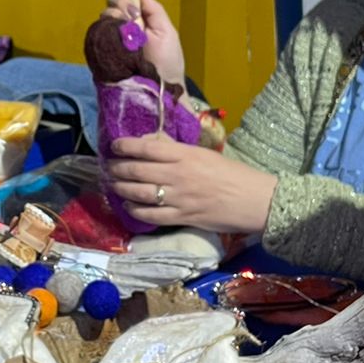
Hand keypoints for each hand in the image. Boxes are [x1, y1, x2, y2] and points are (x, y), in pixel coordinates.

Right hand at [103, 0, 185, 88]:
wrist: (160, 90)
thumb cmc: (168, 64)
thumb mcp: (167, 32)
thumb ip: (153, 9)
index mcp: (140, 19)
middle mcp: (124, 26)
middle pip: (114, 1)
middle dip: (122, 1)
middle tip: (133, 14)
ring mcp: (112, 38)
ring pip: (106, 14)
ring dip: (117, 15)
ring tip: (131, 31)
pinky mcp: (102, 50)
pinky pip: (98, 31)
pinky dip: (108, 28)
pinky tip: (119, 35)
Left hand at [105, 135, 277, 233]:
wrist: (255, 200)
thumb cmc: (232, 173)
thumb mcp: (205, 154)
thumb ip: (177, 151)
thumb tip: (150, 144)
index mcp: (186, 154)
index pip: (147, 147)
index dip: (126, 146)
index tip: (114, 145)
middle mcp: (178, 174)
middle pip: (137, 170)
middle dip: (118, 168)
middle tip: (108, 166)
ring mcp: (179, 198)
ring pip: (139, 192)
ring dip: (121, 188)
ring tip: (113, 184)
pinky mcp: (182, 217)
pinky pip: (151, 215)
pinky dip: (135, 209)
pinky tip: (129, 205)